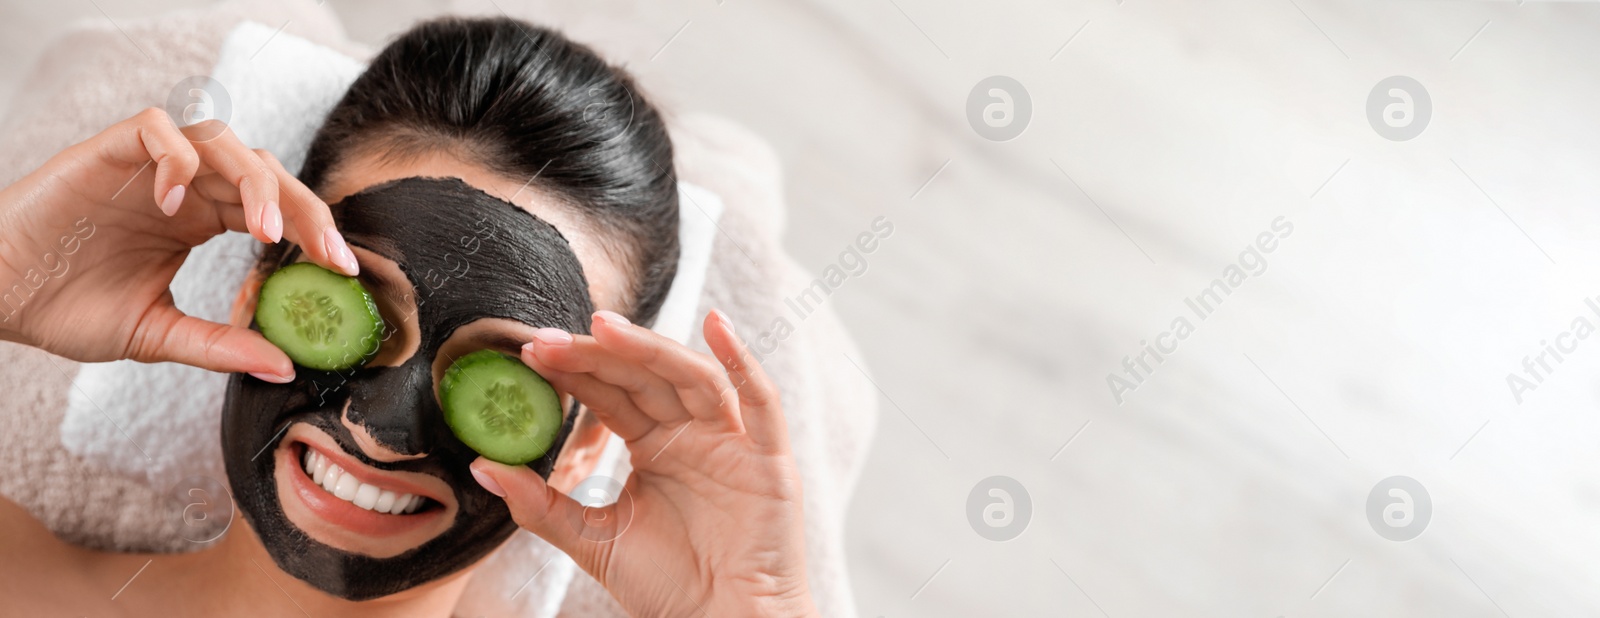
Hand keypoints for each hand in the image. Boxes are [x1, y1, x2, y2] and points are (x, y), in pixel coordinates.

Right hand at [0, 108, 357, 378]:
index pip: (276, 210)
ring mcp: (149, 165)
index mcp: (204, 220)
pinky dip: (175, 157)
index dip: (314, 232)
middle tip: (325, 253)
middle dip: (303, 208)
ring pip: (222, 140)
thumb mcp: (157, 335)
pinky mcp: (108, 150)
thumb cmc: (67, 309)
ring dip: (253, 180)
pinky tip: (170, 202)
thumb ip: (218, 344)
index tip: (345, 272)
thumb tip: (285, 367)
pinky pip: (156, 127)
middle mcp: (185, 187)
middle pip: (265, 170)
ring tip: (259, 230)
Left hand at [470, 309, 818, 617]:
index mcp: (655, 446)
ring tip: (604, 329)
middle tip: (550, 339)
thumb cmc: (668, 587)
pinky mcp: (769, 459)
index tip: (530, 352)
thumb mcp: (593, 540)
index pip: (612, 393)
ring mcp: (732, 441)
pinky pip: (761, 401)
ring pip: (692, 378)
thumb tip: (480, 465)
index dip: (575, 370)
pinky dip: (744, 361)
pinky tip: (718, 326)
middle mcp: (693, 433)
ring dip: (651, 349)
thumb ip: (540, 504)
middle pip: (646, 377)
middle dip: (599, 355)